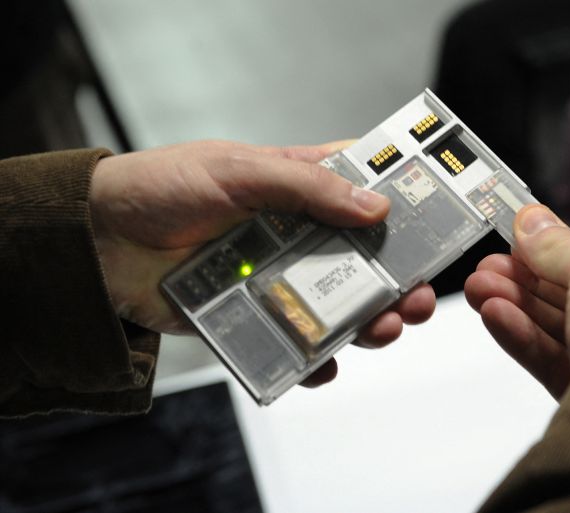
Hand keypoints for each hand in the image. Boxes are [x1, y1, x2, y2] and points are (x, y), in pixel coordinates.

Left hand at [89, 140, 435, 385]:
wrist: (93, 242)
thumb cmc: (161, 189)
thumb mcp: (238, 172)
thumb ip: (306, 188)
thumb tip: (376, 209)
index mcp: (295, 188)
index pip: (361, 188)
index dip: (401, 200)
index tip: (439, 218)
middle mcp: (295, 235)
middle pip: (362, 258)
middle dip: (396, 277)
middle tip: (416, 295)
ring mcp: (276, 278)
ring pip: (336, 304)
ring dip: (367, 320)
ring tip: (384, 329)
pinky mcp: (252, 316)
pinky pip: (291, 343)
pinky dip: (312, 360)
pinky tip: (324, 365)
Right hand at [465, 204, 569, 397]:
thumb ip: (559, 245)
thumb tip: (531, 219)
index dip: (558, 248)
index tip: (517, 240)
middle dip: (525, 278)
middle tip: (487, 267)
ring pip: (558, 325)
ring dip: (515, 303)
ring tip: (477, 288)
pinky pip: (552, 356)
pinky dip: (521, 334)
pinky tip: (492, 314)